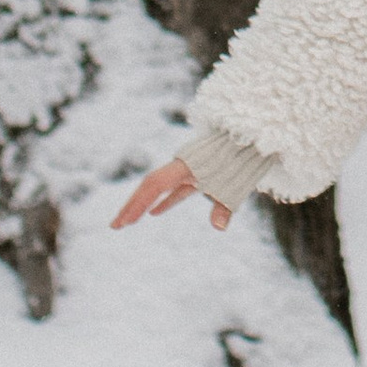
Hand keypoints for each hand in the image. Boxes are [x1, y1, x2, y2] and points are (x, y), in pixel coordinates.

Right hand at [112, 158, 234, 234]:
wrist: (251, 139)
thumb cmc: (243, 161)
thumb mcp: (235, 186)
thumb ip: (224, 206)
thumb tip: (219, 227)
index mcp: (186, 167)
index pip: (155, 185)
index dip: (138, 202)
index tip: (125, 221)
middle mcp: (182, 167)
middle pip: (149, 186)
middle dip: (131, 206)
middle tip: (115, 226)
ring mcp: (188, 171)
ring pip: (159, 188)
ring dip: (143, 204)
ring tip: (127, 222)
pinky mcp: (196, 175)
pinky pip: (175, 189)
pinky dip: (165, 201)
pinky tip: (154, 213)